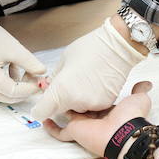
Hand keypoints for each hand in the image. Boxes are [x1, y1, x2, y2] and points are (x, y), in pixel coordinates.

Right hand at [0, 9, 45, 102]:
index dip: (29, 88)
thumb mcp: (15, 49)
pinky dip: (15, 83)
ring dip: (22, 86)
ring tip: (29, 71)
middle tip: (40, 78)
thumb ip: (30, 63)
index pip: (12, 91)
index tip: (42, 82)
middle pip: (11, 96)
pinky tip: (16, 69)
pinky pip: (5, 90)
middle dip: (27, 89)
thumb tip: (43, 74)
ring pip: (9, 95)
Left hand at [30, 18, 145, 120]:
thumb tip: (47, 87)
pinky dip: (88, 98)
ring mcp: (91, 105)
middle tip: (64, 83)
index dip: (39, 107)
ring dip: (74, 99)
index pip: (42, 112)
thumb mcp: (63, 60)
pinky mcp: (104, 104)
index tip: (41, 102)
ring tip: (82, 80)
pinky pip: (89, 105)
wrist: (118, 47)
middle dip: (58, 101)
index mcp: (61, 90)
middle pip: (59, 111)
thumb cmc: (90, 48)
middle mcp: (76, 102)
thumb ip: (54, 78)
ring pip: (75, 109)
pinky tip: (93, 83)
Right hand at [43, 81, 152, 156]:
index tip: (81, 82)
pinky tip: (44, 120)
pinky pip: (59, 133)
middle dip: (71, 98)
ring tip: (47, 97)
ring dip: (58, 108)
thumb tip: (146, 83)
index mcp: (107, 111)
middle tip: (58, 87)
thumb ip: (139, 90)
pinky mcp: (74, 132)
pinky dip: (51, 128)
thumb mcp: (139, 99)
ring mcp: (83, 126)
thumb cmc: (131, 116)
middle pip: (79, 107)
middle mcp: (93, 119)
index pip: (95, 101)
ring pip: (67, 117)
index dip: (88, 92)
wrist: (125, 132)